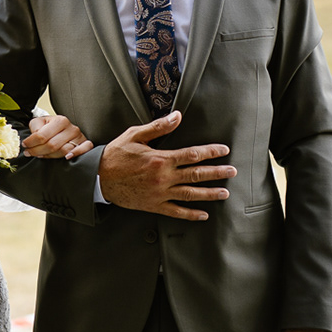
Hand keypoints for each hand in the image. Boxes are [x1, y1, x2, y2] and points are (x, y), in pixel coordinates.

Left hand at [23, 113, 93, 159]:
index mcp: (60, 120)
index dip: (31, 143)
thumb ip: (35, 127)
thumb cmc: (50, 126)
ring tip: (40, 155)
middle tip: (29, 153)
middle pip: (52, 145)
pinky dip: (77, 153)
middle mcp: (71, 128)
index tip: (25, 146)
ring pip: (63, 151)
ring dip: (50, 156)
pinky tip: (67, 157)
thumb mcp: (39, 122)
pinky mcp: (85, 143)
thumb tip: (32, 138)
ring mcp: (79, 136)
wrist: (62, 127)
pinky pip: (85, 149)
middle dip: (37, 151)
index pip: (42, 135)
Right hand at [94, 111, 234, 218]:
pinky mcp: (154, 205)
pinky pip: (176, 211)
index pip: (193, 154)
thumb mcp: (135, 135)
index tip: (224, 150)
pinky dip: (191, 214)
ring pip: (191, 194)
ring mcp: (160, 193)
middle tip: (232, 172)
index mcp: (161, 159)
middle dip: (217, 173)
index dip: (211, 152)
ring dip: (210, 194)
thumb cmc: (116, 155)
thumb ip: (159, 127)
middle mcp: (164, 177)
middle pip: (197, 175)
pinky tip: (204, 215)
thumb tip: (177, 116)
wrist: (98, 178)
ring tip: (225, 193)